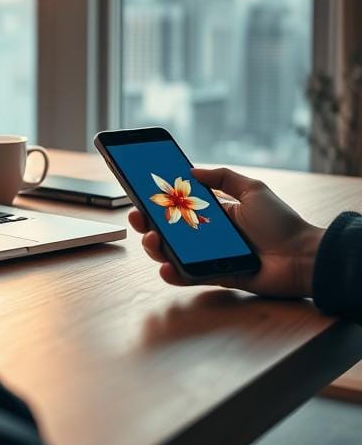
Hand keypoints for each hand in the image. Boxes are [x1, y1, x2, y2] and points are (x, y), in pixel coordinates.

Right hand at [128, 167, 324, 297]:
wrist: (304, 257)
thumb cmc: (282, 223)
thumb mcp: (253, 190)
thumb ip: (222, 177)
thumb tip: (191, 169)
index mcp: (214, 212)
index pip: (178, 205)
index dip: (158, 200)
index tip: (140, 193)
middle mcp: (207, 234)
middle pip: (167, 229)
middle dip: (147, 223)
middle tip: (139, 217)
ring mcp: (209, 256)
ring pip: (171, 253)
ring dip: (155, 247)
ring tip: (153, 240)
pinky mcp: (214, 276)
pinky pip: (188, 276)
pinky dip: (173, 274)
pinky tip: (166, 268)